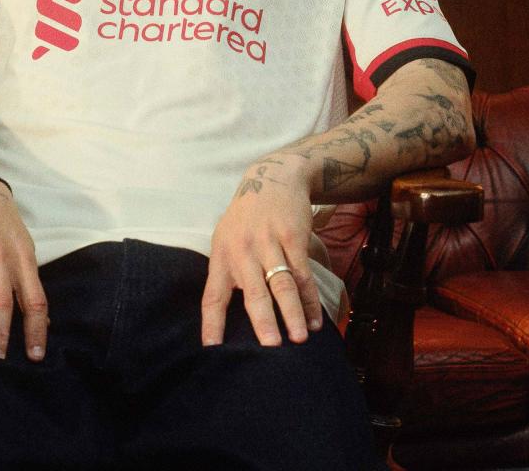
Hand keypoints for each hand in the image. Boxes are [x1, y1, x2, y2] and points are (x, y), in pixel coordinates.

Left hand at [202, 159, 322, 346]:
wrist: (274, 178)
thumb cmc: (246, 218)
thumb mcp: (226, 237)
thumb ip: (229, 271)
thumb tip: (228, 316)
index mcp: (222, 255)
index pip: (213, 296)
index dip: (212, 324)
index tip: (212, 351)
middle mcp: (243, 250)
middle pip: (253, 292)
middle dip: (262, 321)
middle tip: (270, 347)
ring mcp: (269, 243)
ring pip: (282, 285)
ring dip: (293, 313)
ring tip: (300, 338)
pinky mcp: (293, 237)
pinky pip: (303, 273)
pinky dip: (311, 298)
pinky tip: (316, 319)